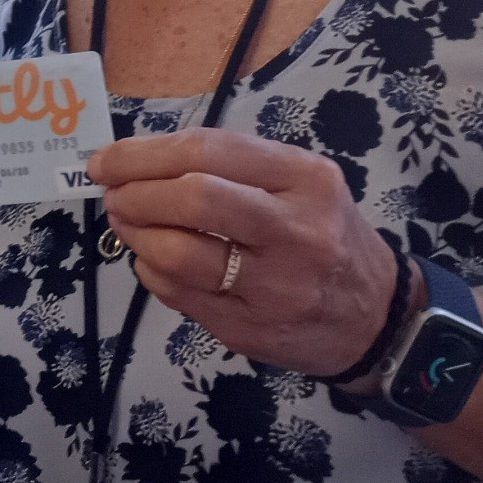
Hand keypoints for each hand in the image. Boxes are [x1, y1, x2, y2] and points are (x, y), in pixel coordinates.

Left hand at [87, 128, 408, 382]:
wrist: (377, 318)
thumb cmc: (325, 235)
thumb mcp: (301, 184)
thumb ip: (232, 167)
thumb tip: (139, 161)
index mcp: (306, 179)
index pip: (208, 152)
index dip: (142, 154)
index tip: (105, 160)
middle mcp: (297, 230)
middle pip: (193, 198)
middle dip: (135, 193)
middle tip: (113, 194)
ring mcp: (276, 286)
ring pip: (177, 253)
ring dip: (135, 235)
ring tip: (127, 224)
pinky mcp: (251, 329)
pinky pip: (178, 294)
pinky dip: (151, 270)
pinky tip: (154, 259)